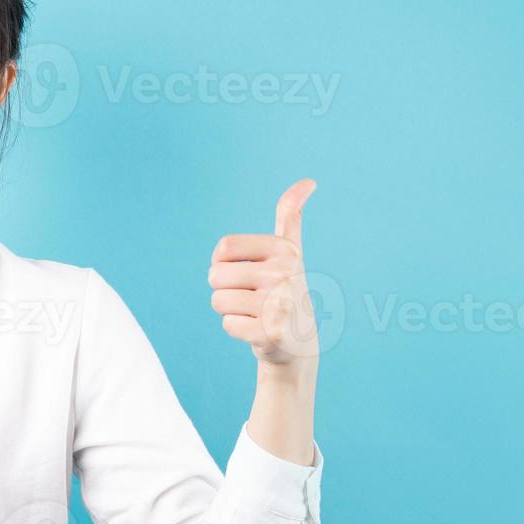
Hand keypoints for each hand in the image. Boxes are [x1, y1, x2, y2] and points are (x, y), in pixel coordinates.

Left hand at [208, 178, 319, 368]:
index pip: (222, 248)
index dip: (224, 263)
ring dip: (230, 310)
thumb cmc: (284, 290)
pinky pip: (227, 324)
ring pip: (218, 301)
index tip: (248, 273)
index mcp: (285, 250)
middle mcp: (285, 274)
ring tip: (255, 313)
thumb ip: (291, 215)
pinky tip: (258, 331)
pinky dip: (238, 330)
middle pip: (216, 276)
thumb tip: (308, 182)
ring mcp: (280, 305)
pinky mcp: (271, 332)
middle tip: (253, 298)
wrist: (298, 342)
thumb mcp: (289, 251)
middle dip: (225, 290)